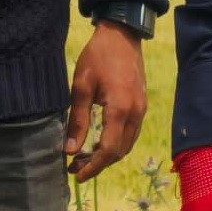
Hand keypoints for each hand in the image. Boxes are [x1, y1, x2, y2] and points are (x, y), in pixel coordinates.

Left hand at [65, 25, 147, 180]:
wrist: (122, 35)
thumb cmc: (98, 57)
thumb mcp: (80, 87)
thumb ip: (78, 120)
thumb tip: (70, 150)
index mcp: (120, 109)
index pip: (109, 150)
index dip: (93, 167)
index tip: (76, 175)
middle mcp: (136, 113)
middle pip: (119, 152)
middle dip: (98, 164)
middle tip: (75, 168)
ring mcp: (142, 110)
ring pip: (127, 145)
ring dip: (107, 156)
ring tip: (83, 158)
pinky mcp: (141, 106)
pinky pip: (130, 134)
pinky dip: (115, 144)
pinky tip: (99, 143)